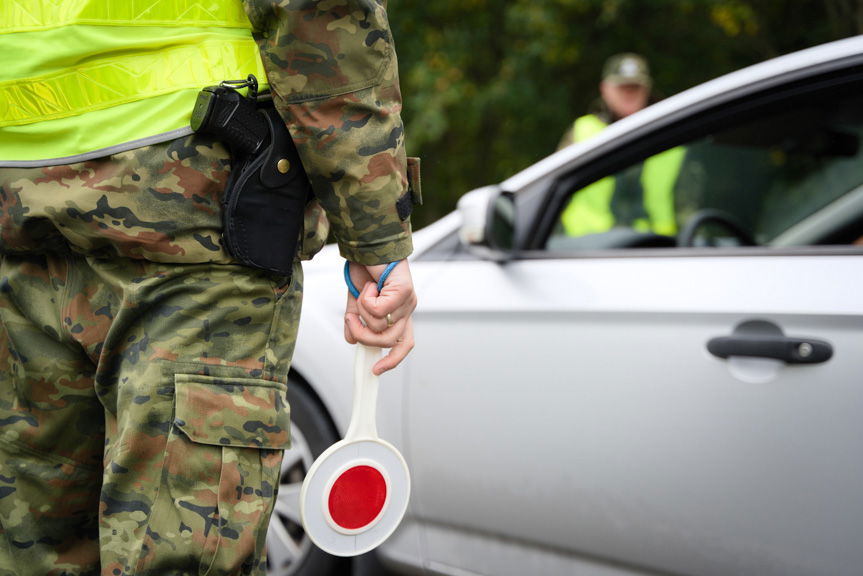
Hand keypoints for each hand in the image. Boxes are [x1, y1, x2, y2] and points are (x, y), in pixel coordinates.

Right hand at [344, 260, 416, 374]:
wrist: (367, 245)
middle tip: (351, 318)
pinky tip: (369, 286)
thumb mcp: (356, 302)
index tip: (375, 371)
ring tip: (361, 296)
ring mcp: (408, 301)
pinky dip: (366, 300)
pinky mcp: (405, 291)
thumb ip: (355, 322)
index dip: (392, 360)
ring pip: (381, 327)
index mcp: (398, 314)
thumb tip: (352, 340)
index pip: (403, 344)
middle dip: (363, 335)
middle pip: (387, 341)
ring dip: (362, 314)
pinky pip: (379, 310)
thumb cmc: (365, 270)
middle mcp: (407, 310)